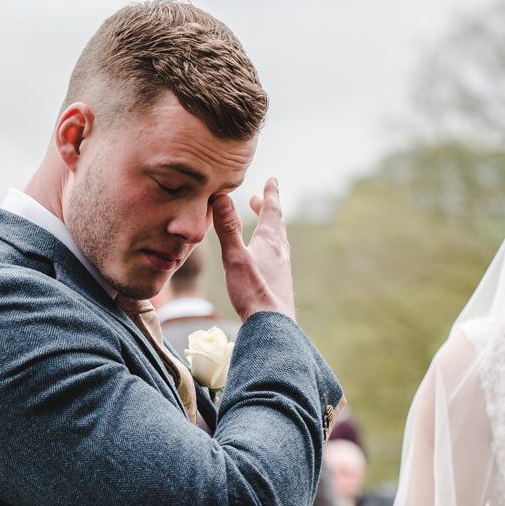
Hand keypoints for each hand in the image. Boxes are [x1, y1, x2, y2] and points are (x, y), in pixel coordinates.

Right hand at [212, 178, 295, 321]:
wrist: (272, 326)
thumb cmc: (252, 291)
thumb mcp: (235, 257)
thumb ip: (228, 228)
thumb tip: (222, 196)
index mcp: (270, 241)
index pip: (272, 210)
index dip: (270, 193)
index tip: (272, 180)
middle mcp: (280, 251)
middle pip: (276, 224)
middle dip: (267, 209)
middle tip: (258, 200)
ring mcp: (282, 268)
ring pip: (277, 240)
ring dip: (269, 228)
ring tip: (262, 226)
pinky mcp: (280, 282)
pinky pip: (277, 256)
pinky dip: (269, 246)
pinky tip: (265, 258)